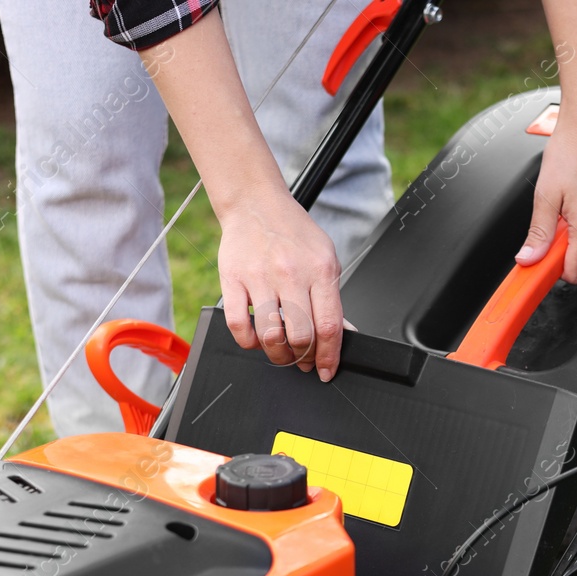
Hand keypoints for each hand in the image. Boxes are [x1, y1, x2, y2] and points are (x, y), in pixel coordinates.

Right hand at [217, 191, 344, 380]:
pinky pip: (238, 325)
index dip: (330, 356)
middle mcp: (291, 273)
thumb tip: (343, 333)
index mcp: (320, 270)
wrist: (256, 203)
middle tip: (304, 360)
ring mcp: (260, 277)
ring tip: (282, 353)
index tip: (327, 370)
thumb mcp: (325, 259)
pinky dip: (248, 342)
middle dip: (305, 358)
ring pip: (271, 336)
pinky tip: (256, 339)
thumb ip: (332, 298)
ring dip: (278, 355)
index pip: (329, 326)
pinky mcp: (232, 279)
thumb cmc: (293, 233)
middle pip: (301, 336)